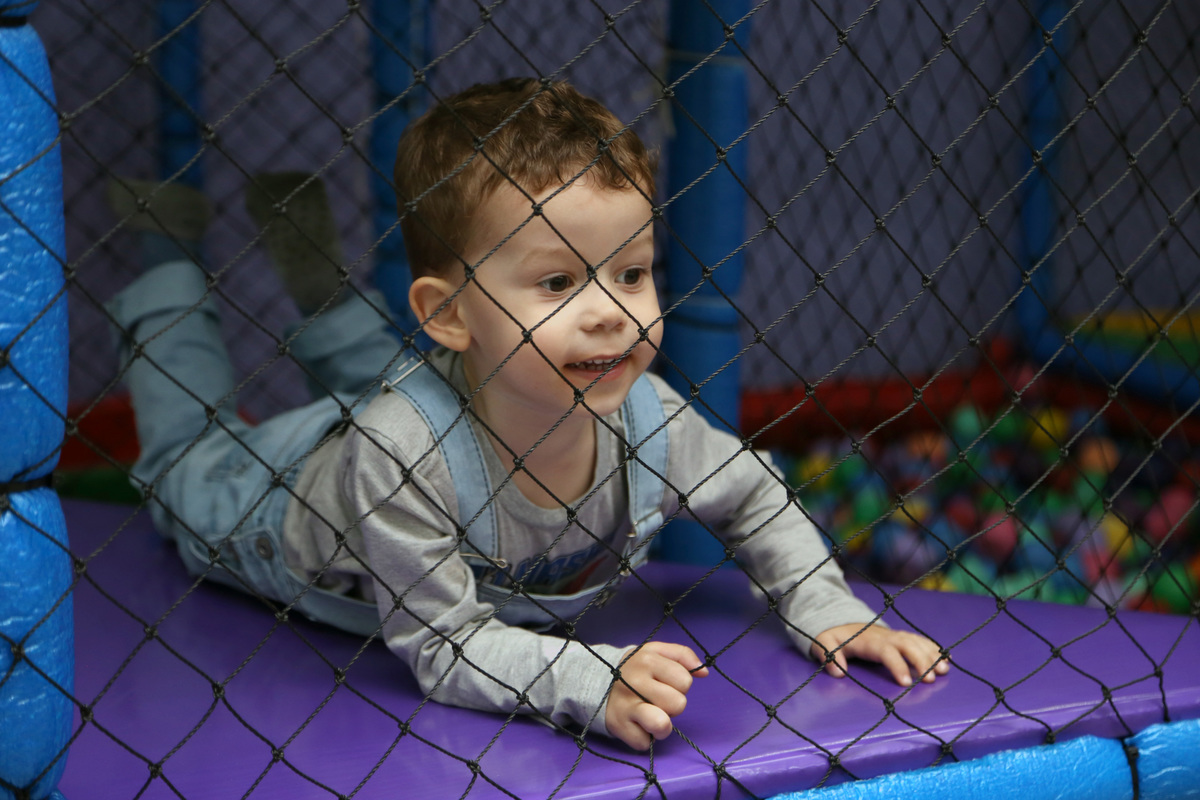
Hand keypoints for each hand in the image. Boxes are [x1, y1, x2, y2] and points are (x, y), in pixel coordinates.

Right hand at [605, 641, 708, 749]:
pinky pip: (646, 742)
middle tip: (656, 699)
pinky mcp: (618, 726)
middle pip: (678, 704)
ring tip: (653, 716)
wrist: (596, 682)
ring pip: (663, 725)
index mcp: (647, 659)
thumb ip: (682, 655)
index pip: (685, 680)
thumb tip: (704, 672)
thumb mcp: (655, 652)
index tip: (664, 682)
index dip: (679, 684)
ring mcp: (625, 705)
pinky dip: (645, 737)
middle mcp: (634, 681)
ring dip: (663, 726)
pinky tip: (636, 724)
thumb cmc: (634, 669)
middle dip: (672, 704)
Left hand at [811, 623, 948, 685]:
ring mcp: (896, 636)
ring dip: (932, 655)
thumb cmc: (834, 637)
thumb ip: (827, 655)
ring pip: (917, 642)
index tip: (905, 683)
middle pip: (907, 645)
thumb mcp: (824, 642)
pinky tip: (947, 660)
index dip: (897, 666)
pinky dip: (934, 649)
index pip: (886, 652)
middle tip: (930, 679)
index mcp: (869, 641)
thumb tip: (837, 672)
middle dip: (921, 661)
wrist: (843, 622)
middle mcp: (886, 637)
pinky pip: (920, 641)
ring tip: (944, 671)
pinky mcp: (902, 638)